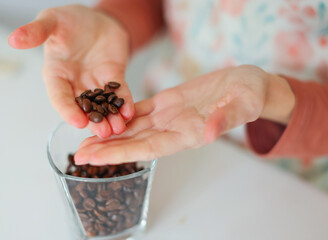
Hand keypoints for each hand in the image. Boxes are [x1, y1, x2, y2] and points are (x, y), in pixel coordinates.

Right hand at [8, 5, 133, 137]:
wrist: (96, 19)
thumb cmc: (69, 20)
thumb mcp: (50, 21)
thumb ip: (35, 32)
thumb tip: (13, 39)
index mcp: (56, 74)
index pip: (60, 97)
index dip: (67, 110)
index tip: (77, 122)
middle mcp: (75, 83)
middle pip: (83, 107)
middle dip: (93, 121)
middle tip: (103, 133)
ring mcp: (95, 82)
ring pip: (103, 105)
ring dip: (111, 117)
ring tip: (119, 128)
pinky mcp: (113, 78)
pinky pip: (120, 93)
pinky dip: (124, 103)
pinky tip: (130, 113)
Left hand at [74, 65, 294, 164]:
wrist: (249, 85)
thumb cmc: (250, 96)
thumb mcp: (243, 105)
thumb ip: (225, 120)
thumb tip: (207, 134)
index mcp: (189, 134)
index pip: (150, 148)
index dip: (122, 154)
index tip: (97, 159)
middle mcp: (174, 129)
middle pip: (135, 142)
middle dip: (107, 149)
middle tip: (79, 154)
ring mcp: (169, 116)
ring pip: (133, 128)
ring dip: (110, 133)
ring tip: (85, 138)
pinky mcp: (168, 102)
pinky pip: (140, 109)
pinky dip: (122, 114)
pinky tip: (106, 115)